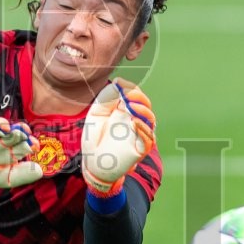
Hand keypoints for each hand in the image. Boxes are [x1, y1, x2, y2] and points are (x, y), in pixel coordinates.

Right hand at [0, 112, 42, 187]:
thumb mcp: (4, 178)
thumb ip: (21, 175)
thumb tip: (40, 171)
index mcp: (11, 148)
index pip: (24, 142)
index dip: (30, 142)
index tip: (33, 145)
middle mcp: (1, 138)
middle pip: (13, 131)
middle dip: (18, 131)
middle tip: (21, 133)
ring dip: (1, 124)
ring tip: (4, 129)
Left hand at [81, 78, 155, 197]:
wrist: (92, 162)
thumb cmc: (94, 138)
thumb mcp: (97, 113)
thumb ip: (106, 97)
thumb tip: (118, 82)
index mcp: (125, 111)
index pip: (135, 96)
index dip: (131, 89)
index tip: (120, 84)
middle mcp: (135, 121)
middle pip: (145, 106)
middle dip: (139, 98)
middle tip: (128, 94)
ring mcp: (139, 134)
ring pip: (150, 121)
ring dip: (143, 111)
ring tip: (131, 106)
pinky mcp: (140, 149)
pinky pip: (149, 139)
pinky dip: (144, 129)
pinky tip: (134, 122)